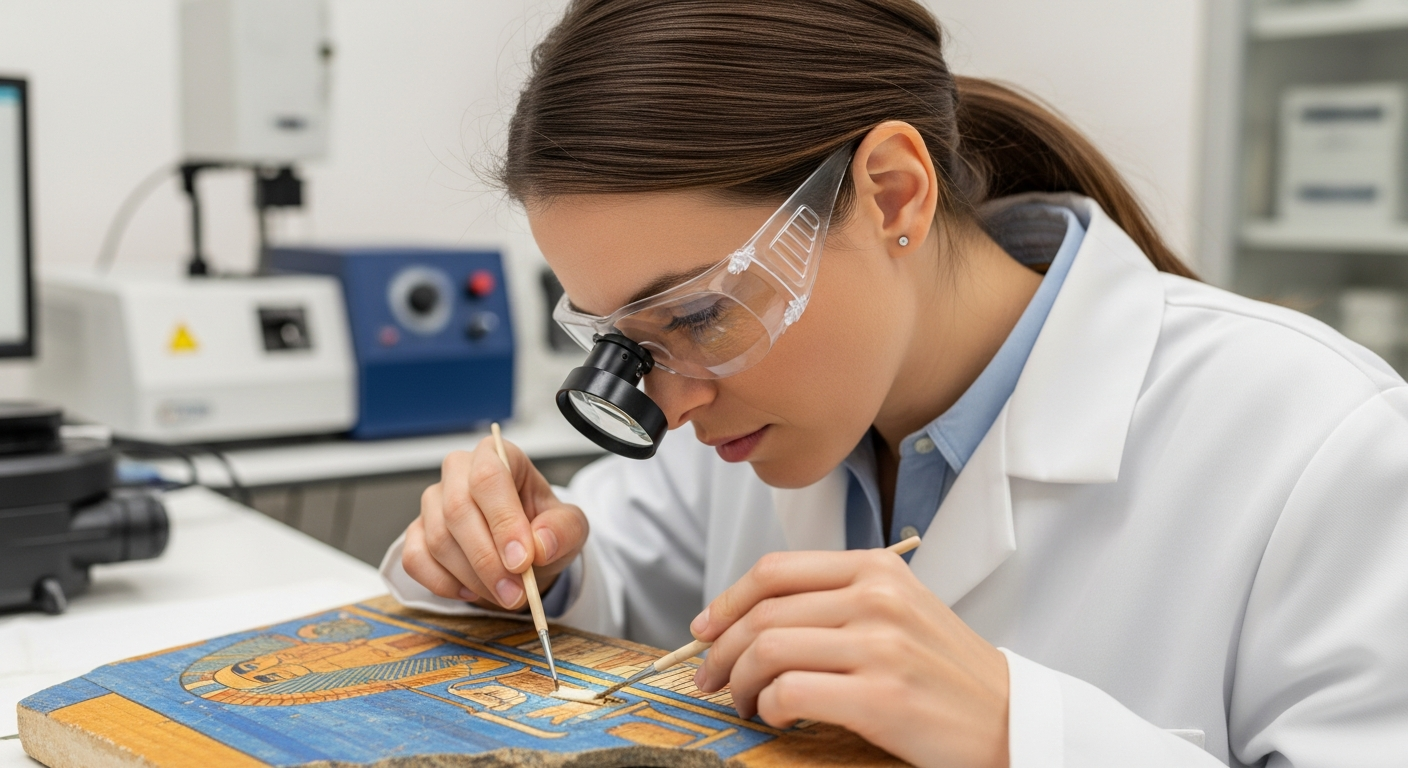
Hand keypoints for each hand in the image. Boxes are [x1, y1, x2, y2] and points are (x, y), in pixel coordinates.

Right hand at [401, 436, 588, 610]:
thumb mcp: (570, 528)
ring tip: (504, 594)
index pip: (490, 477)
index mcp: (500, 456)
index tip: (521, 560)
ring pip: (438, 540)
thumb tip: (540, 545)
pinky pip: (415, 559)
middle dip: (487, 560)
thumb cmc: (542, 530)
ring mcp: (433, 501)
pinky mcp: (416, 531)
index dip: (503, 520)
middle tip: (514, 593)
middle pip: (458, 509)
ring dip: (473, 577)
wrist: (523, 553)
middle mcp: (460, 471)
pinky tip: (472, 591)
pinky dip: (443, 584)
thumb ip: (562, 531)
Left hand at [689, 549, 1008, 767]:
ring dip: (741, 683)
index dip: (726, 601)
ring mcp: (880, 645)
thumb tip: (752, 617)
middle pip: (763, 613)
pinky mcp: (880, 696)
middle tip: (712, 678)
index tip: (706, 629)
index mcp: (877, 569)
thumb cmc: (947, 672)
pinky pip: (790, 693)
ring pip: (768, 650)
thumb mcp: (899, 610)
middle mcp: (877, 598)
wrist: (1011, 719)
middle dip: (721, 650)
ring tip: (743, 702)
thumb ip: (836, 599)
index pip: (774, 571)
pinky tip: (776, 717)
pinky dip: (769, 707)